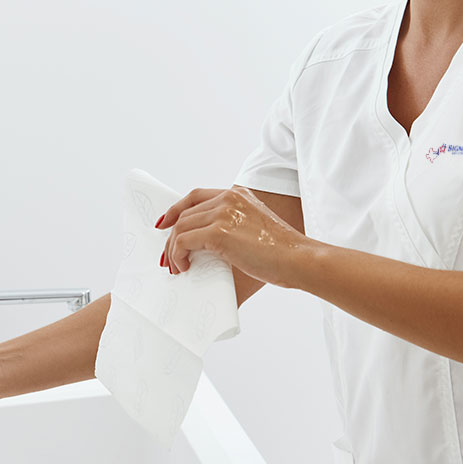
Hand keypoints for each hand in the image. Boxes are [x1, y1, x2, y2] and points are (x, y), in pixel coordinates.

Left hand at [158, 185, 313, 288]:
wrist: (298, 259)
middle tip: (168, 259)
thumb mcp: (255, 231)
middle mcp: (229, 198)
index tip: (164, 224)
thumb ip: (233, 230)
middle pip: (185, 214)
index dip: (176, 209)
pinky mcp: (219, 232)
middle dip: (172, 237)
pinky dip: (178, 255)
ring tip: (176, 268)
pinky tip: (185, 268)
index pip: (196, 196)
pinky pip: (183, 241)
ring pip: (181, 228)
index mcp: (238, 195)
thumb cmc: (283, 253)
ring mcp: (223, 213)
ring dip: (173, 250)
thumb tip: (209, 251)